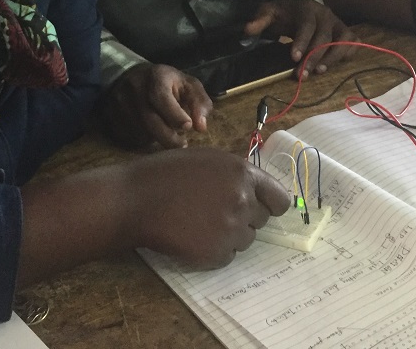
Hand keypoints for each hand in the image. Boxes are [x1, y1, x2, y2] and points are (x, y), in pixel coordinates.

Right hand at [98, 63, 211, 148]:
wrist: (131, 75)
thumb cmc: (167, 83)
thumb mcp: (188, 85)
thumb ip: (200, 103)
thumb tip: (201, 127)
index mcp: (155, 77)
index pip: (161, 97)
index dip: (174, 115)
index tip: (188, 127)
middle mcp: (134, 88)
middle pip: (149, 120)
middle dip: (168, 137)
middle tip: (182, 144)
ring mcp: (119, 102)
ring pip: (139, 131)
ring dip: (156, 139)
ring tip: (167, 136)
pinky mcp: (110, 115)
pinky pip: (128, 136)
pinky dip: (143, 140)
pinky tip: (151, 134)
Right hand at [125, 147, 289, 267]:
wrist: (135, 200)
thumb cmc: (166, 174)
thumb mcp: (207, 159)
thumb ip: (235, 174)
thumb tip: (257, 191)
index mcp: (242, 172)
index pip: (280, 199)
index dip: (270, 204)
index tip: (260, 208)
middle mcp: (243, 200)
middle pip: (262, 220)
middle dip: (245, 218)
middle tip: (215, 212)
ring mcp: (231, 228)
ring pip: (245, 239)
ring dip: (229, 235)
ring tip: (199, 223)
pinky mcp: (216, 253)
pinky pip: (227, 256)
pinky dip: (213, 251)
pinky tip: (192, 236)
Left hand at [243, 0, 356, 73]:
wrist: (301, 5)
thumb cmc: (285, 12)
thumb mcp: (269, 11)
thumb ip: (259, 20)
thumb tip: (247, 30)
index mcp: (307, 9)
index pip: (307, 25)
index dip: (302, 42)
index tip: (293, 58)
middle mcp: (326, 15)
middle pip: (324, 38)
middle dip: (313, 57)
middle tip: (301, 75)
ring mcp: (338, 24)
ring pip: (343, 41)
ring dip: (332, 59)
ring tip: (318, 72)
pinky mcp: (346, 32)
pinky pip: (353, 44)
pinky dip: (347, 54)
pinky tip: (333, 66)